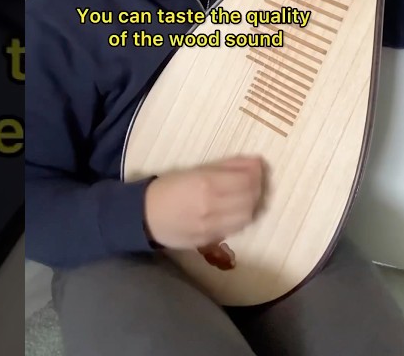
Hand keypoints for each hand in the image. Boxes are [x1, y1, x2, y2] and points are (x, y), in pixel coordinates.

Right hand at [143, 155, 265, 249]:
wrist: (145, 217)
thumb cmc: (168, 188)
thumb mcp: (195, 170)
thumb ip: (226, 167)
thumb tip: (253, 162)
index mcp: (207, 184)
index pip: (246, 180)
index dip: (257, 172)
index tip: (258, 165)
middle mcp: (212, 207)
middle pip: (250, 199)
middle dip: (258, 187)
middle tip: (256, 179)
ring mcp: (212, 227)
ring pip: (246, 216)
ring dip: (253, 203)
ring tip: (249, 194)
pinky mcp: (210, 240)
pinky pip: (235, 228)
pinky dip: (242, 217)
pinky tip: (238, 209)